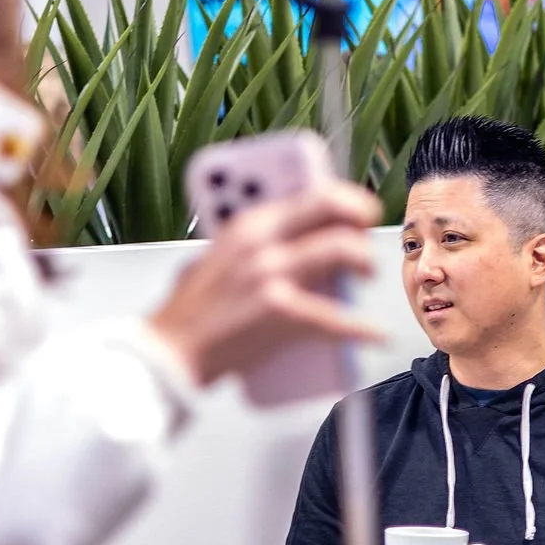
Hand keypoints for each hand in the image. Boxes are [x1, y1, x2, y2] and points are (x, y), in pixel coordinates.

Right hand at [146, 180, 381, 386]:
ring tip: (365, 278)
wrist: (169, 354)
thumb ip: (246, 247)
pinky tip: (375, 334)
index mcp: (247, 223)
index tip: (358, 209)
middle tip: (367, 240)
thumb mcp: (214, 260)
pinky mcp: (279, 311)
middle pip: (332, 207)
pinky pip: (337, 317)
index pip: (309, 189)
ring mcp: (270, 272)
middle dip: (362, 218)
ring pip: (343, 250)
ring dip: (365, 262)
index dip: (344, 196)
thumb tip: (287, 247)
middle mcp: (260, 239)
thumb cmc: (190, 314)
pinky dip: (363, 328)